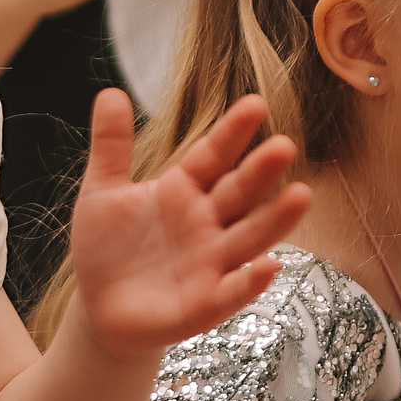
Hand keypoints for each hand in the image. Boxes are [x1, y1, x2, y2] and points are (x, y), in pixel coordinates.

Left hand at [68, 90, 313, 359]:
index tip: (254, 103)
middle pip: (239, 192)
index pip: (213, 155)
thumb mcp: (102, 192)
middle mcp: (207, 222)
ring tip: (301, 195)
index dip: (232, 132)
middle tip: (284, 145)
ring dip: (276, 219)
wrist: (99, 308)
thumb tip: (109, 92)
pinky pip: (233, 291)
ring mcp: (211, 262)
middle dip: (261, 171)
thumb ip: (111, 146)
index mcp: (184, 189)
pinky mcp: (206, 303)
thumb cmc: (107, 248)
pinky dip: (250, 281)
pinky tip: (269, 266)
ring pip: (249, 237)